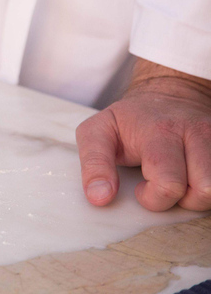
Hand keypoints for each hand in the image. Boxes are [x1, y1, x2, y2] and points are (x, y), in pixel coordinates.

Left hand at [76, 58, 210, 210]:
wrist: (167, 93)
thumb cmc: (128, 119)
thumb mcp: (97, 132)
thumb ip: (94, 164)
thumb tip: (99, 198)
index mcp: (159, 131)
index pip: (169, 182)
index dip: (153, 198)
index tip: (139, 188)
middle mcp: (195, 132)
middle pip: (204, 189)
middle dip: (179, 200)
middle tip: (159, 185)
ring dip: (198, 196)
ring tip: (179, 182)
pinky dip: (209, 187)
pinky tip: (193, 178)